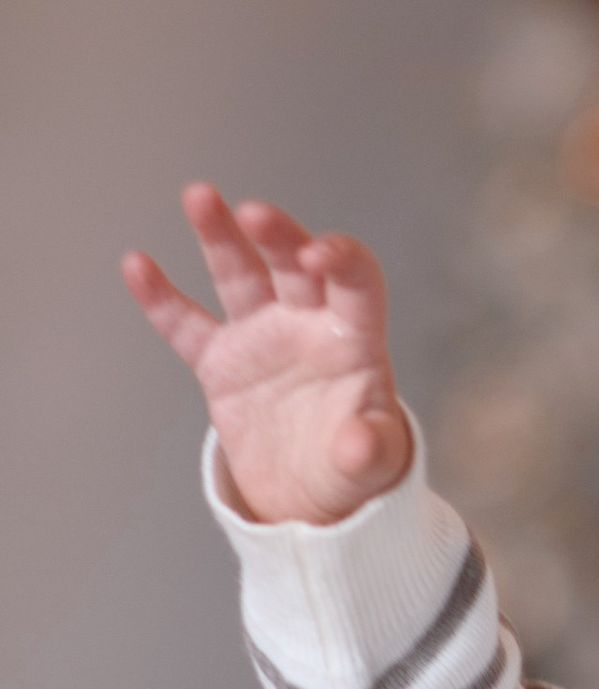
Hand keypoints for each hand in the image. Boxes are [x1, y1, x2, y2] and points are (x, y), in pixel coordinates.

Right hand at [123, 186, 411, 524]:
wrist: (311, 493)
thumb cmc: (354, 469)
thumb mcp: (371, 464)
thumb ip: (369, 450)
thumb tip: (360, 443)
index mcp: (354, 340)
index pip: (356, 282)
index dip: (342, 260)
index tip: (318, 255)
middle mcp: (308, 325)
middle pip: (294, 265)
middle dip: (277, 235)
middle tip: (252, 212)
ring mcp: (262, 338)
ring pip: (240, 276)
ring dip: (221, 235)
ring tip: (199, 195)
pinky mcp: (222, 362)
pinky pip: (187, 325)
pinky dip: (163, 298)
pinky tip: (137, 264)